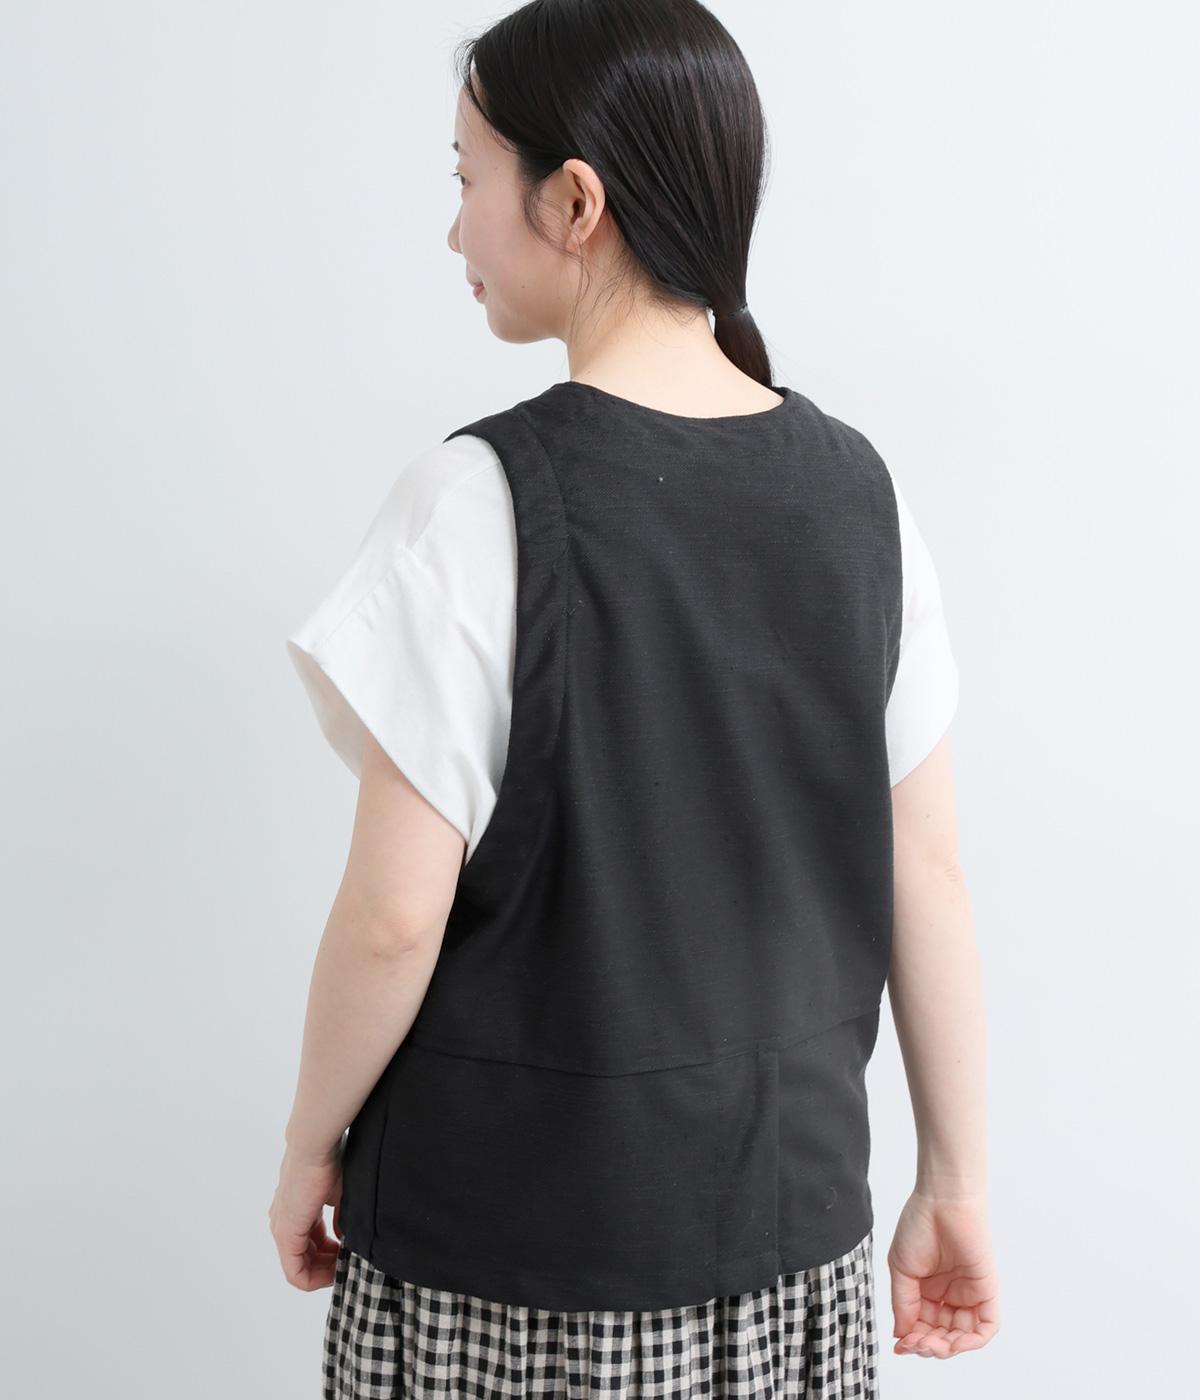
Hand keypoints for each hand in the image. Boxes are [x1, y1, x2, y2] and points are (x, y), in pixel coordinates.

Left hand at [269, 1137, 343, 1290]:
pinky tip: (335, 1270)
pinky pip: (295, 1271)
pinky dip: (315, 1277)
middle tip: (350, 1264)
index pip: (310, 1245)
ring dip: (323, 1272)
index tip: (350, 1255)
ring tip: (346, 1265)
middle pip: (305, 1260)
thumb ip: (340, 1220)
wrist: (315, 1146)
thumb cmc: (329, 1162)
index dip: (331, 1256)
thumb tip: (345, 1239)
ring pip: (300, 1268)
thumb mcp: (339, 1195)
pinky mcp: (285, 1235)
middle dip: (329, 1267)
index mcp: (296, 1212)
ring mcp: (282, 1230)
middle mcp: (284, 1224)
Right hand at [887, 1189, 999, 1358]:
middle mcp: (949, 1294)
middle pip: (942, 1334)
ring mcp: (968, 1294)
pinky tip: (953, 1343)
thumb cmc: (919, 1225)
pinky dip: (972, 1341)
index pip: (922, 1325)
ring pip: (963, 1336)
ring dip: (947, 1347)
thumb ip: (903, 1304)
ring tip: (929, 1343)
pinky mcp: (986, 1291)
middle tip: (915, 1344)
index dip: (912, 1340)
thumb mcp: (901, 1269)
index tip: (900, 1347)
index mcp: (928, 1289)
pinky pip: (986, 1327)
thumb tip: (901, 1336)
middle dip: (928, 1345)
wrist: (942, 1200)